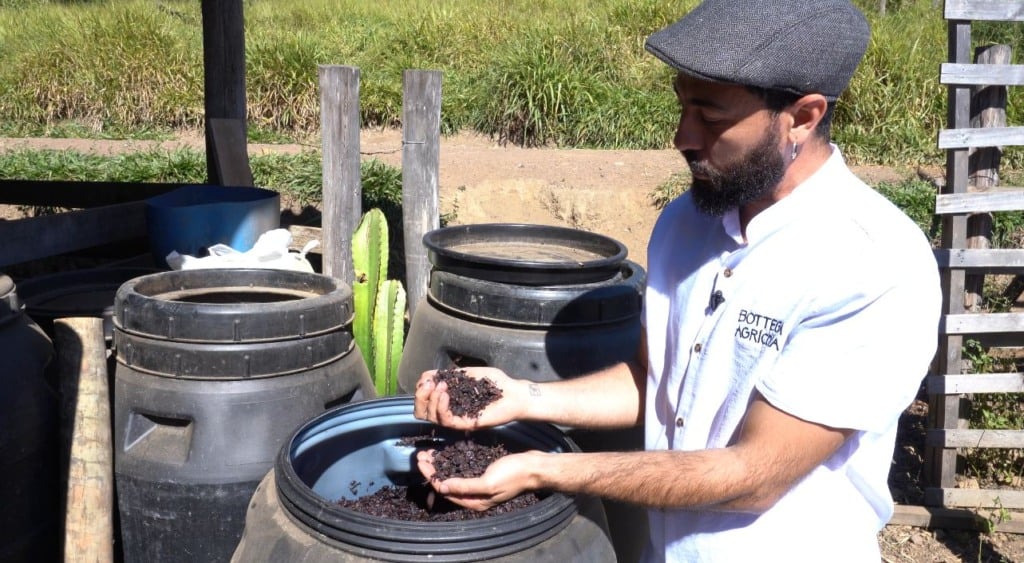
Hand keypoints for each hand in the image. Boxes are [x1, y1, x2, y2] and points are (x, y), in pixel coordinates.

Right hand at [413, 367, 525, 429]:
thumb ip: (449, 374)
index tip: (427, 378)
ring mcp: (458, 419)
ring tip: (441, 385)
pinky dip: (442, 407)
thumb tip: (428, 375)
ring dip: (432, 399)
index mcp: (449, 402)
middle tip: (428, 384)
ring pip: (431, 417)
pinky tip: (446, 394)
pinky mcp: (467, 424)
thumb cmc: (497, 384)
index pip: (424, 403)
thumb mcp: (469, 374)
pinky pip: (447, 421)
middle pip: (421, 413)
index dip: (420, 390)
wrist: (516, 393)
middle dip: (420, 397)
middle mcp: (451, 412)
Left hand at [416, 449, 542, 511]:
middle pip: (447, 482)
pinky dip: (453, 460)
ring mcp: (480, 484)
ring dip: (440, 464)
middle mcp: (475, 495)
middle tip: (421, 454)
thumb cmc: (514, 475)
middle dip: (432, 469)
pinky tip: (447, 451)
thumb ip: (465, 486)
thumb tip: (441, 486)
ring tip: (429, 452)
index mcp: (474, 502)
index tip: (421, 462)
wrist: (535, 467)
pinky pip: (463, 467)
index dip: (431, 476)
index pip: (445, 490)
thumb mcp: (488, 483)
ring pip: (453, 475)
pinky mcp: (484, 473)